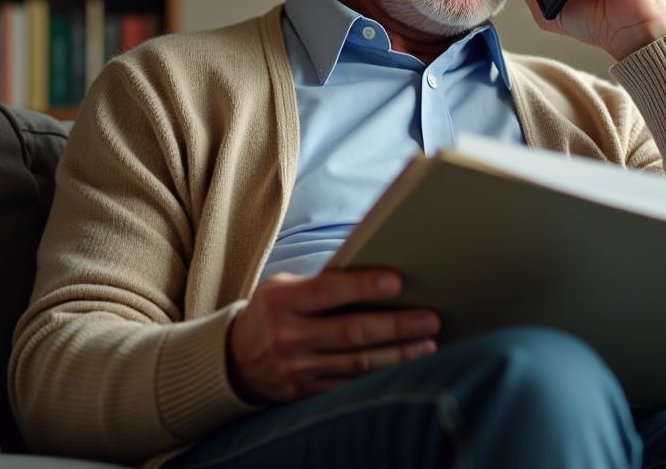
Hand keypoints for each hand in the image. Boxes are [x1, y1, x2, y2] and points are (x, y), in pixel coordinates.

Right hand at [227, 270, 438, 402]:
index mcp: (282, 301)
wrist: (236, 358)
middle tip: (429, 319)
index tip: (398, 281)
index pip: (328, 291)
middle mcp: (288, 337)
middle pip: (351, 332)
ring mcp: (296, 370)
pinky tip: (405, 367)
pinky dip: (380, 377)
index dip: (364, 286)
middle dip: (396, 326)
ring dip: (398, 355)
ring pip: (357, 363)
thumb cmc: (273, 311)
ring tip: (428, 344)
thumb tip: (376, 272)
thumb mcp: (284, 287)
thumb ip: (322, 282)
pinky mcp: (304, 393)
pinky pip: (349, 386)